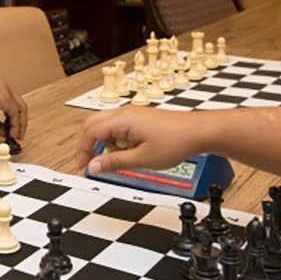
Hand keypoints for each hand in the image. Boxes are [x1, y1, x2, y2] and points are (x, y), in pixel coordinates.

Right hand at [0, 79, 27, 139]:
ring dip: (20, 123)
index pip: (12, 104)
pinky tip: (12, 133)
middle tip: (19, 135)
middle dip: (21, 122)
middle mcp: (3, 87)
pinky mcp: (5, 96)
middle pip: (20, 105)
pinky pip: (15, 112)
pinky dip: (16, 124)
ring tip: (17, 136)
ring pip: (21, 107)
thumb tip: (7, 133)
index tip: (13, 130)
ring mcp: (5, 90)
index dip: (15, 118)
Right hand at [75, 106, 211, 174]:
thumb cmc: (176, 141)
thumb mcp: (142, 159)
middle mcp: (124, 113)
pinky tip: (128, 152)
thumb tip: (93, 166)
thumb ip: (114, 162)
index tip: (82, 166)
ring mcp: (132, 114)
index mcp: (122, 119)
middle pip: (92, 125)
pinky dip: (116, 140)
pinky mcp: (139, 118)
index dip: (82, 151)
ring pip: (105, 126)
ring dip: (104, 143)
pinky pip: (118, 127)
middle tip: (91, 164)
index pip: (90, 132)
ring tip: (117, 160)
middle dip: (88, 145)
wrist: (198, 132)